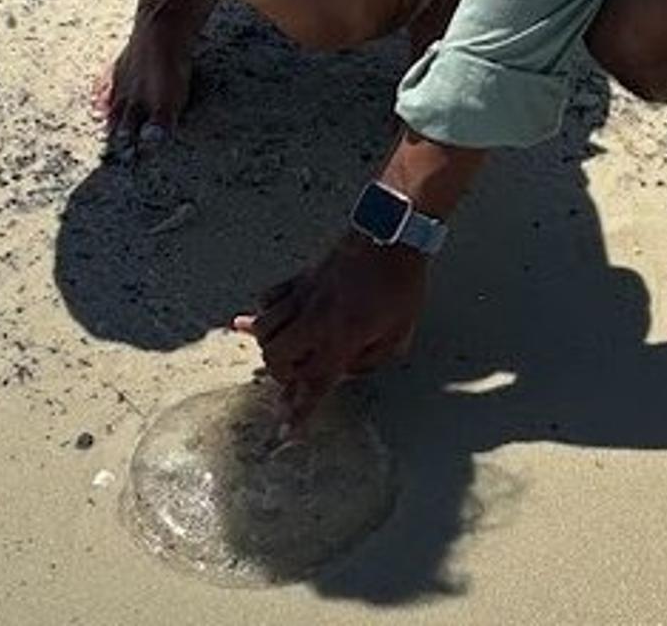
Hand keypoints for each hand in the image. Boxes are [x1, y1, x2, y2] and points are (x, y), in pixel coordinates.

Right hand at [231, 233, 427, 430]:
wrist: (390, 235)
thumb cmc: (401, 284)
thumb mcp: (400, 333)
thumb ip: (372, 359)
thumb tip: (348, 368)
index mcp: (343, 337)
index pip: (314, 384)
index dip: (298, 412)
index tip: (284, 431)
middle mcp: (316, 320)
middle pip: (277, 358)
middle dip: (282, 376)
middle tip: (297, 378)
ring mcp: (304, 296)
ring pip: (265, 330)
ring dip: (269, 347)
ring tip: (284, 351)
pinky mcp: (301, 277)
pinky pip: (269, 298)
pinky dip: (265, 312)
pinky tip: (270, 317)